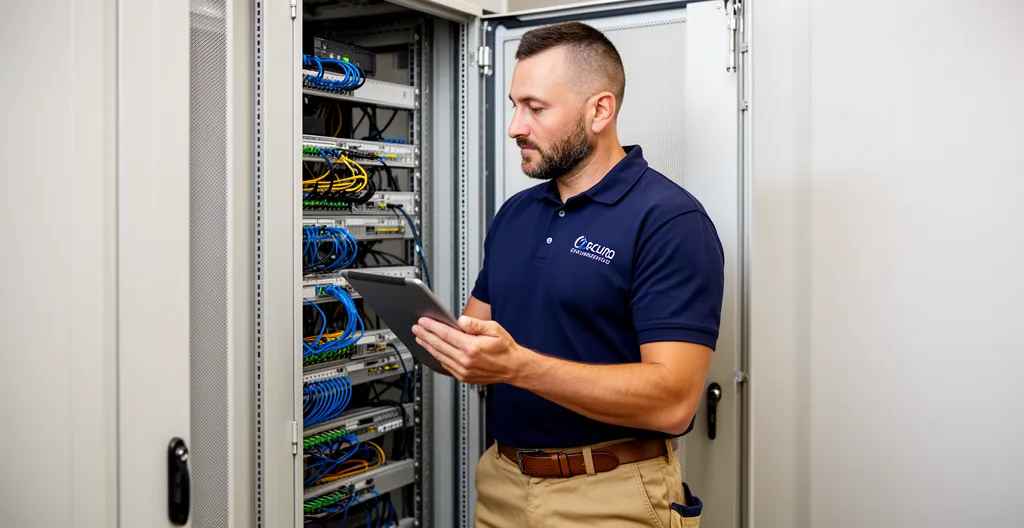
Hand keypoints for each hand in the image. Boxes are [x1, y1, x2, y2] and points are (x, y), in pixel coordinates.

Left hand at [411, 316, 528, 384]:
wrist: (513, 367)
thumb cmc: (505, 348)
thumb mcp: (494, 329)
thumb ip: (475, 324)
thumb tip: (461, 320)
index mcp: (471, 347)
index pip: (445, 334)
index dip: (432, 326)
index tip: (423, 321)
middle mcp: (465, 360)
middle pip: (438, 345)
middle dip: (425, 335)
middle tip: (416, 328)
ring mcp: (463, 370)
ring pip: (439, 356)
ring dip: (427, 346)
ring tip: (420, 338)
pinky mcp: (463, 376)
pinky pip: (445, 365)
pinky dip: (436, 356)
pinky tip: (433, 350)